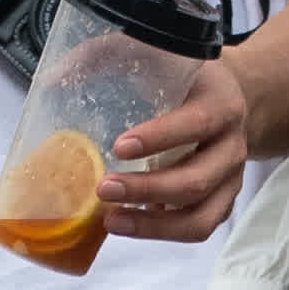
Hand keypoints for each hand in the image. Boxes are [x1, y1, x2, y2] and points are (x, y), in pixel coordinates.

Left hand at [103, 66, 251, 243]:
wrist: (234, 97)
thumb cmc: (187, 78)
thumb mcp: (163, 57)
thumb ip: (112, 58)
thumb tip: (55, 78)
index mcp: (222, 103)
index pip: (197, 123)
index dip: (159, 138)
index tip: (118, 146)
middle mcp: (232, 145)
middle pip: (196, 180)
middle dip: (147, 190)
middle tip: (103, 189)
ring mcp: (231, 179)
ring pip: (201, 216)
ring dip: (153, 225)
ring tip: (111, 220)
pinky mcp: (224, 201)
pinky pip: (198, 228)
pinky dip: (163, 232)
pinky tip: (129, 223)